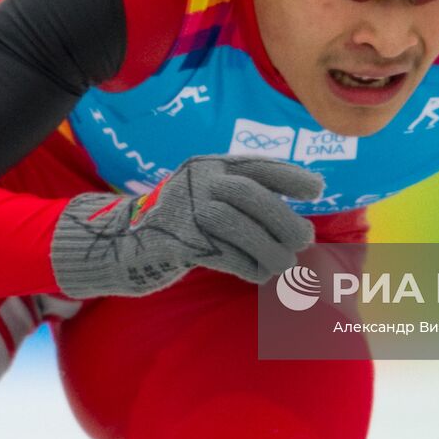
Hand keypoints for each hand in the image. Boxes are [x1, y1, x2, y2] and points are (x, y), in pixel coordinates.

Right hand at [49, 155, 323, 297]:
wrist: (120, 243)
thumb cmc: (178, 225)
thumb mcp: (205, 198)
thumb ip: (241, 201)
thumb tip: (298, 226)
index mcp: (209, 164)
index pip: (256, 164)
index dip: (290, 175)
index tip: (318, 189)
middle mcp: (197, 180)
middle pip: (251, 194)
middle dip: (284, 219)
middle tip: (305, 240)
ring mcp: (184, 209)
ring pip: (240, 227)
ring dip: (271, 250)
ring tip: (286, 265)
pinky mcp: (177, 241)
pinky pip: (225, 255)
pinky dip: (249, 267)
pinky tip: (258, 274)